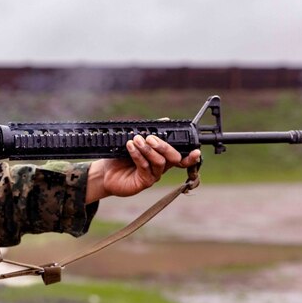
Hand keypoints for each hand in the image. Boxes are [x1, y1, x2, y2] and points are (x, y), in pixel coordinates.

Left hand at [86, 135, 201, 201]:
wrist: (105, 172)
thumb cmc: (121, 157)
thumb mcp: (135, 142)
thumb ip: (150, 133)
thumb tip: (165, 120)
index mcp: (163, 157)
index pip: (182, 157)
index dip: (191, 156)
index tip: (196, 151)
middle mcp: (161, 167)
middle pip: (174, 158)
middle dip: (164, 146)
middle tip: (150, 138)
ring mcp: (154, 175)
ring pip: (160, 162)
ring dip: (148, 149)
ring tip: (136, 140)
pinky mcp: (144, 182)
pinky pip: (145, 166)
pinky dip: (138, 155)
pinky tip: (130, 147)